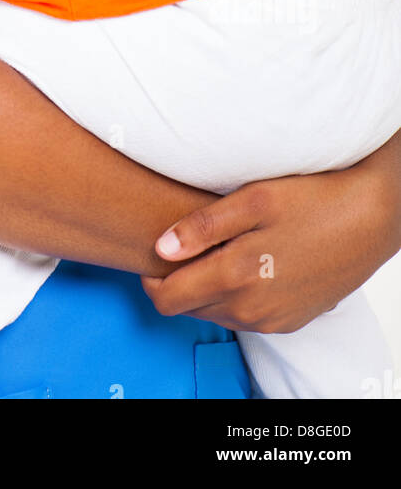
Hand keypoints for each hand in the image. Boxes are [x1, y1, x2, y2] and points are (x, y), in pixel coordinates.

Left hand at [141, 163, 396, 333]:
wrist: (371, 217)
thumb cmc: (312, 199)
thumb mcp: (253, 199)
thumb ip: (202, 227)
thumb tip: (160, 248)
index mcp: (236, 277)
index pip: (167, 299)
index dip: (151, 278)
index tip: (155, 252)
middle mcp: (251, 310)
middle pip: (188, 308)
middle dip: (177, 281)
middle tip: (186, 243)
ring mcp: (273, 321)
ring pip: (216, 313)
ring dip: (207, 288)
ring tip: (219, 248)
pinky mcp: (290, 321)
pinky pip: (245, 317)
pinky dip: (235, 295)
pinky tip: (247, 261)